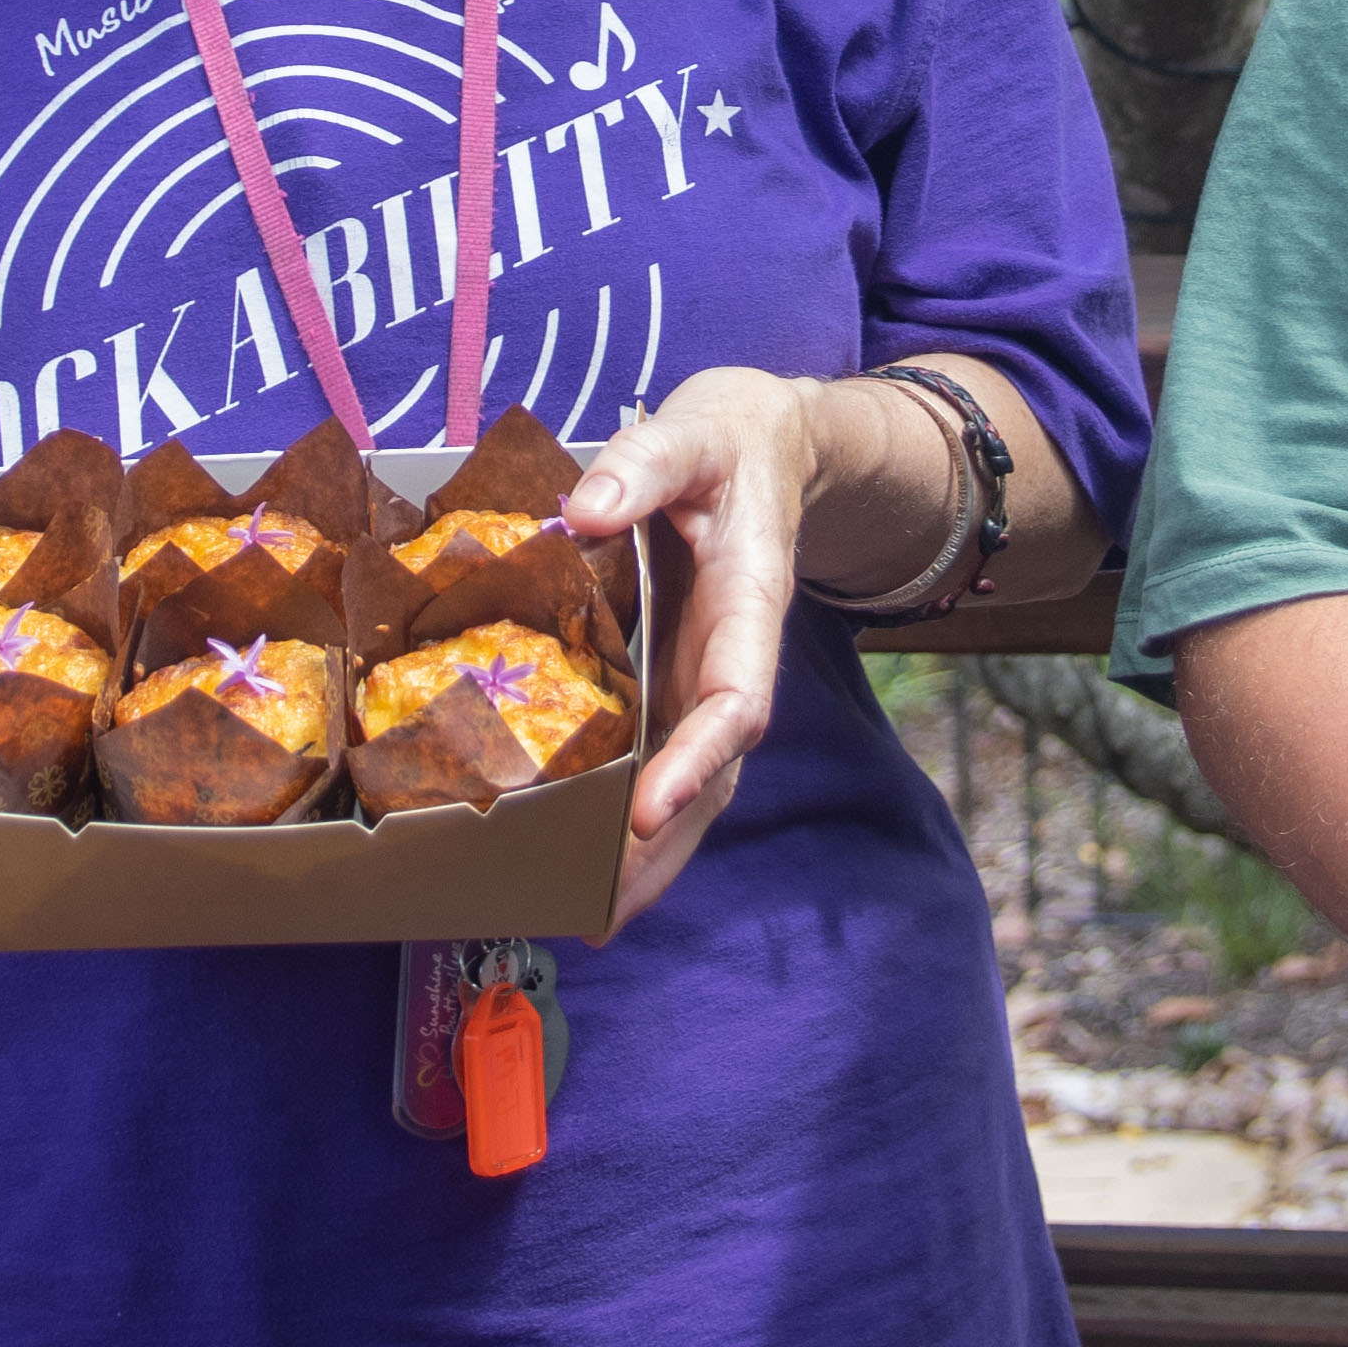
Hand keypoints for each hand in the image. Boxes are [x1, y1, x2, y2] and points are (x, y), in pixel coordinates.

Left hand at [558, 367, 826, 936]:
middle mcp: (731, 660)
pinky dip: (630, 818)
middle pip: (716, 774)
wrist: (764, 446)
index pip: (736, 700)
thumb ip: (642, 465)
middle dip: (667, 845)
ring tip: (589, 914)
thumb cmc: (728, 442)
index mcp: (748, 606)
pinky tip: (584, 863)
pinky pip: (661, 760)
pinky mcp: (676, 683)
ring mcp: (704, 679)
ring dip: (650, 854)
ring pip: (692, 786)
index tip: (650, 812)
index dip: (698, 760)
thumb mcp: (690, 432)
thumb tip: (583, 509)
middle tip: (603, 907)